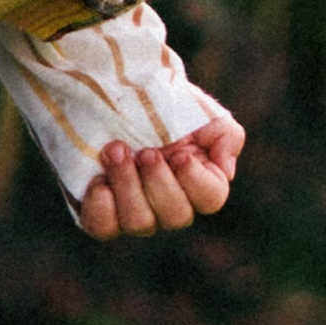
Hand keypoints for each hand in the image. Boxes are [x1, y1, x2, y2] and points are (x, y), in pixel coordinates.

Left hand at [76, 110, 243, 237]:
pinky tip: (99, 180)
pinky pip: (103, 227)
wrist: (118, 97)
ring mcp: (137, 212)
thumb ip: (226, 136)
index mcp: (200, 182)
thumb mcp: (203, 112)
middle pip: (175, 216)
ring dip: (127, 184)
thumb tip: (225, 167)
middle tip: (146, 152)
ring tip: (115, 151)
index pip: (211, 199)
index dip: (195, 180)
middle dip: (158, 181)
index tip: (180, 153)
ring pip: (139, 222)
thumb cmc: (166, 107)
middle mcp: (170, 205)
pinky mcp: (103, 212)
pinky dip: (101, 205)